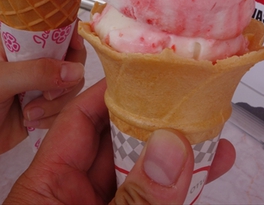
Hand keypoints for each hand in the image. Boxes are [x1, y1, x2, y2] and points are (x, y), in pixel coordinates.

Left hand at [0, 27, 86, 161]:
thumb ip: (36, 72)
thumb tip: (76, 71)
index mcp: (21, 38)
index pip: (58, 24)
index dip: (71, 35)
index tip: (73, 55)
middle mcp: (35, 56)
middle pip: (73, 57)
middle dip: (65, 79)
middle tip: (47, 94)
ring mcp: (42, 81)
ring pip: (72, 84)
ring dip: (56, 103)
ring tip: (29, 113)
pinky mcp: (46, 104)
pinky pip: (66, 105)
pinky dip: (54, 116)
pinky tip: (31, 122)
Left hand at [5, 79, 235, 203]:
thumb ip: (134, 200)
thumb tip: (171, 147)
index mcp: (45, 188)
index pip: (79, 122)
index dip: (111, 91)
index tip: (149, 72)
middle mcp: (74, 198)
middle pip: (118, 146)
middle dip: (156, 123)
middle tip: (192, 100)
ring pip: (143, 177)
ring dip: (179, 157)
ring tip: (217, 133)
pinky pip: (152, 204)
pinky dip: (178, 190)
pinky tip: (209, 171)